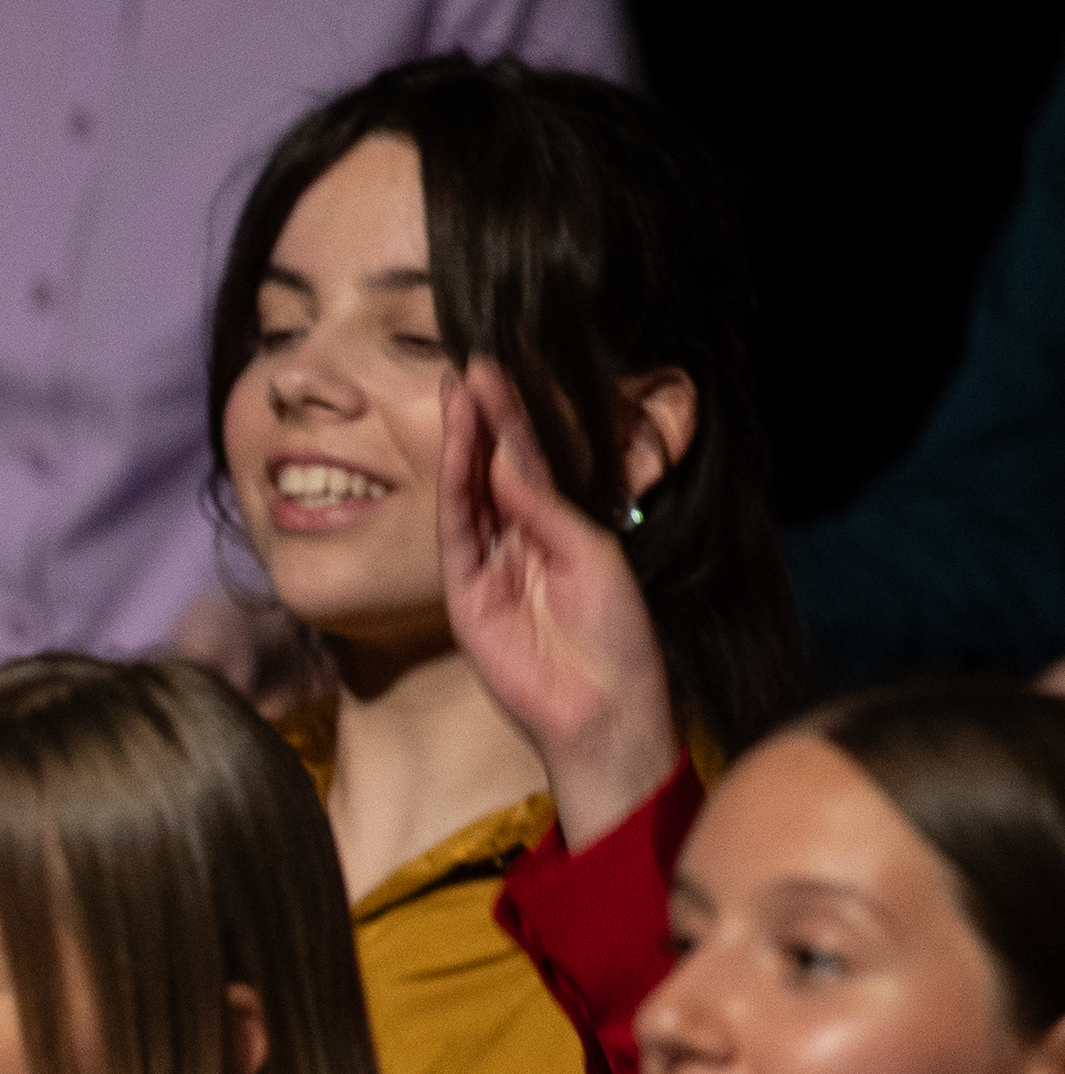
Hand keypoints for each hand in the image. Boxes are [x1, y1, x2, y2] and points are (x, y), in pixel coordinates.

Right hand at [439, 355, 684, 844]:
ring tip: (460, 391)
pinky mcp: (463, 593)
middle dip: (485, 419)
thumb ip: (547, 506)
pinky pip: (457, 531)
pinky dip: (455, 488)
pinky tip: (459, 448)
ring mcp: (488, 567)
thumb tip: (509, 456)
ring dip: (463, 442)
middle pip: (494, 470)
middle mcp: (520, 541)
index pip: (534, 465)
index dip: (520, 420)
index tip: (506, 372)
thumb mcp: (593, 555)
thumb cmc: (618, 636)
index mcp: (561, 530)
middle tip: (473, 366)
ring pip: (470, 493)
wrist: (603, 707)